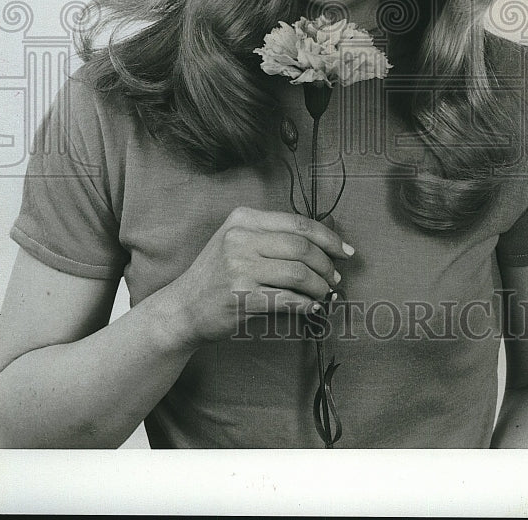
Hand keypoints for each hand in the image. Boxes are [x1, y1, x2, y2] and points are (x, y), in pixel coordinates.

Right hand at [166, 206, 353, 345]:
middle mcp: (240, 238)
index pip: (298, 223)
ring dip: (319, 287)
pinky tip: (310, 307)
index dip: (328, 238)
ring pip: (299, 274)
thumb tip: (327, 244)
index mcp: (244, 219)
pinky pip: (288, 299)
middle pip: (302, 247)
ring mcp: (239, 267)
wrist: (182, 308)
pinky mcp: (241, 296)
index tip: (345, 251)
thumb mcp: (239, 242)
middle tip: (333, 278)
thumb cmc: (217, 275)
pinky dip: (306, 305)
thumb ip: (275, 237)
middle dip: (326, 265)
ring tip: (322, 294)